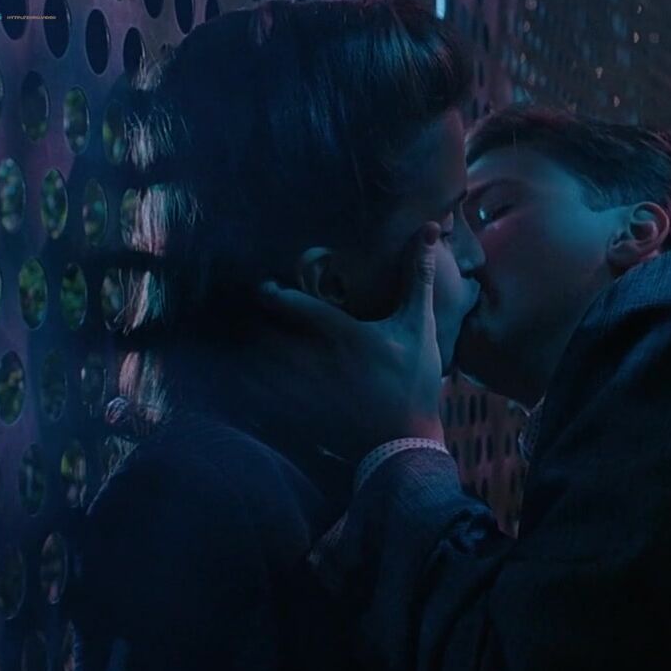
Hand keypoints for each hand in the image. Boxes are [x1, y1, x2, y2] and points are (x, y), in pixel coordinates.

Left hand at [235, 223, 444, 462]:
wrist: (406, 440)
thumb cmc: (415, 381)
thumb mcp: (420, 327)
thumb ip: (419, 278)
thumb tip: (428, 230)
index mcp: (342, 334)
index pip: (296, 306)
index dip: (274, 293)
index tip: (264, 285)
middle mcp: (316, 359)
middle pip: (267, 335)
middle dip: (255, 324)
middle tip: (248, 315)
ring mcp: (304, 389)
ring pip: (261, 366)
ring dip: (250, 354)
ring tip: (243, 344)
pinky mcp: (300, 414)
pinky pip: (264, 400)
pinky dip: (250, 391)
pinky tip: (242, 386)